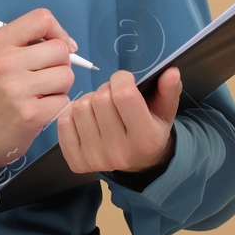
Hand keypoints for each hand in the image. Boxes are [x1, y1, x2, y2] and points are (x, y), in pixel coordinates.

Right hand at [0, 8, 78, 172]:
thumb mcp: (1, 56)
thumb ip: (31, 42)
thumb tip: (70, 44)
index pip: (42, 19)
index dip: (58, 31)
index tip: (58, 46)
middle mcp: (4, 63)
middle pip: (60, 49)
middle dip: (61, 63)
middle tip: (45, 75)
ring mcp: (17, 89)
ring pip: (67, 75)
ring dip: (60, 86)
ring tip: (41, 92)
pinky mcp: (31, 114)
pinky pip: (65, 100)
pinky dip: (57, 105)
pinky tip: (40, 108)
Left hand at [57, 67, 181, 175]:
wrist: (138, 162)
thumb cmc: (151, 128)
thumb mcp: (164, 110)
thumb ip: (169, 90)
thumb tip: (171, 72)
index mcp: (146, 139)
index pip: (124, 95)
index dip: (122, 78)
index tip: (125, 80)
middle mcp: (120, 153)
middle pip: (100, 100)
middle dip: (106, 89)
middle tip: (113, 96)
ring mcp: (96, 160)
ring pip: (80, 107)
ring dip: (89, 100)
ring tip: (101, 108)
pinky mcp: (77, 162)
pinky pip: (63, 122)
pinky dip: (72, 113)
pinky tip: (87, 118)